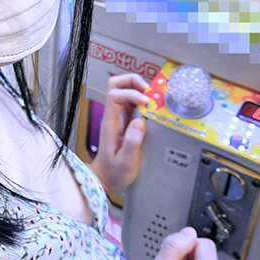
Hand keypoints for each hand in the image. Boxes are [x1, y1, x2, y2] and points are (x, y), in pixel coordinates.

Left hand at [91, 73, 148, 193]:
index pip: (115, 95)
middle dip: (133, 81)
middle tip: (149, 92)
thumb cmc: (113, 172)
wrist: (105, 178)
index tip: (146, 103)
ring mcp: (117, 116)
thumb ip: (132, 142)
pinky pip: (131, 102)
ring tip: (153, 98)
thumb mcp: (125, 161)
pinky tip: (152, 107)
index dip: (131, 94)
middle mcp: (112, 116)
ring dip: (139, 89)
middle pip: (115, 85)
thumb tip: (140, 122)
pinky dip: (142, 99)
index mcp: (110, 123)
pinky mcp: (124, 120)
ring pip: (123, 90)